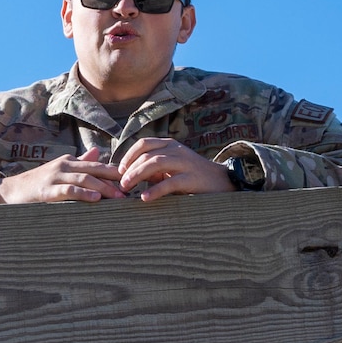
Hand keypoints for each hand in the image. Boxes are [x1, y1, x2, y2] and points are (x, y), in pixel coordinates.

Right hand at [0, 148, 126, 204]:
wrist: (10, 191)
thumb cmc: (36, 183)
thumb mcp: (59, 170)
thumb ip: (79, 163)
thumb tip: (97, 154)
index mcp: (69, 162)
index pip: (97, 166)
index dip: (116, 171)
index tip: (133, 179)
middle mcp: (64, 166)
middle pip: (95, 170)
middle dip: (114, 178)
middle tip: (132, 187)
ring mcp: (55, 177)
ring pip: (84, 179)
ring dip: (103, 187)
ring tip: (118, 196)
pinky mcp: (47, 190)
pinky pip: (68, 191)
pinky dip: (83, 194)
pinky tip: (95, 199)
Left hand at [119, 138, 238, 200]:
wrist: (221, 181)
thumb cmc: (190, 176)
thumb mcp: (170, 168)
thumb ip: (152, 170)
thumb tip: (126, 176)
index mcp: (170, 145)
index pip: (144, 144)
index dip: (129, 156)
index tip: (120, 170)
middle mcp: (176, 150)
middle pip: (147, 154)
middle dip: (130, 169)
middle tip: (121, 184)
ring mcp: (185, 163)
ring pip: (155, 163)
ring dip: (137, 175)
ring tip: (127, 188)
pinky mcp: (191, 178)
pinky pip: (170, 182)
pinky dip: (155, 190)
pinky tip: (145, 198)